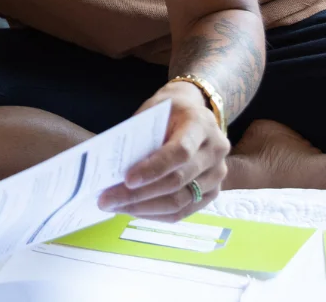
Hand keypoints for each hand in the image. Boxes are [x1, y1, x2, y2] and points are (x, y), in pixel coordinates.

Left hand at [97, 81, 229, 219]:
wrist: (193, 114)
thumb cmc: (168, 111)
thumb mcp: (153, 111)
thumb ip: (139, 136)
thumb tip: (113, 168)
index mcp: (201, 124)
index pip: (180, 152)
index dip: (154, 168)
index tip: (127, 180)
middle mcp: (216, 150)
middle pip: (177, 180)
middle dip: (139, 194)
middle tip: (107, 200)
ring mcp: (217, 174)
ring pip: (179, 201)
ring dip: (143, 208)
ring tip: (115, 207)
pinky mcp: (213, 192)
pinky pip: (183, 211)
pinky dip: (155, 214)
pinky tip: (133, 210)